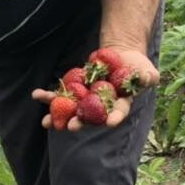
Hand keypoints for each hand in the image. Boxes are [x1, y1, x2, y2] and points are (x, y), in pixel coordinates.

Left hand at [31, 47, 159, 131]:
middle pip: (90, 117)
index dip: (115, 117)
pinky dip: (49, 96)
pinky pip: (60, 94)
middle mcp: (102, 106)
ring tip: (45, 123)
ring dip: (58, 116)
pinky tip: (36, 95)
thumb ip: (148, 76)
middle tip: (71, 127)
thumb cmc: (137, 66)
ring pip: (71, 109)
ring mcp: (87, 99)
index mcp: (121, 104)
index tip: (110, 122)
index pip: (118, 112)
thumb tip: (148, 77)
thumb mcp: (146, 70)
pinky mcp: (76, 90)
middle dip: (80, 123)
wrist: (121, 57)